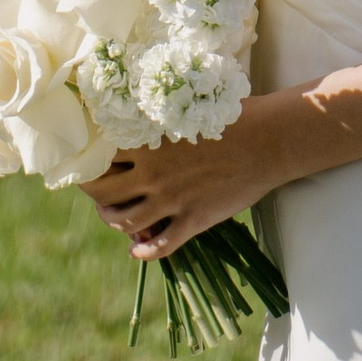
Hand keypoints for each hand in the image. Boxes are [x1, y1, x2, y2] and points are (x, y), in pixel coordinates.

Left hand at [87, 92, 300, 258]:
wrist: (268, 141)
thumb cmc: (232, 115)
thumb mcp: (186, 109)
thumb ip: (160, 118)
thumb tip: (141, 112)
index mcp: (148, 142)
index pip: (101, 158)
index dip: (93, 162)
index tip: (94, 163)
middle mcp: (153, 174)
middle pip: (103, 193)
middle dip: (96, 196)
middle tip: (100, 194)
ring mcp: (171, 201)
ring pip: (125, 224)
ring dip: (115, 223)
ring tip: (118, 219)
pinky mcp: (192, 221)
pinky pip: (159, 246)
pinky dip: (144, 252)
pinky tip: (139, 249)